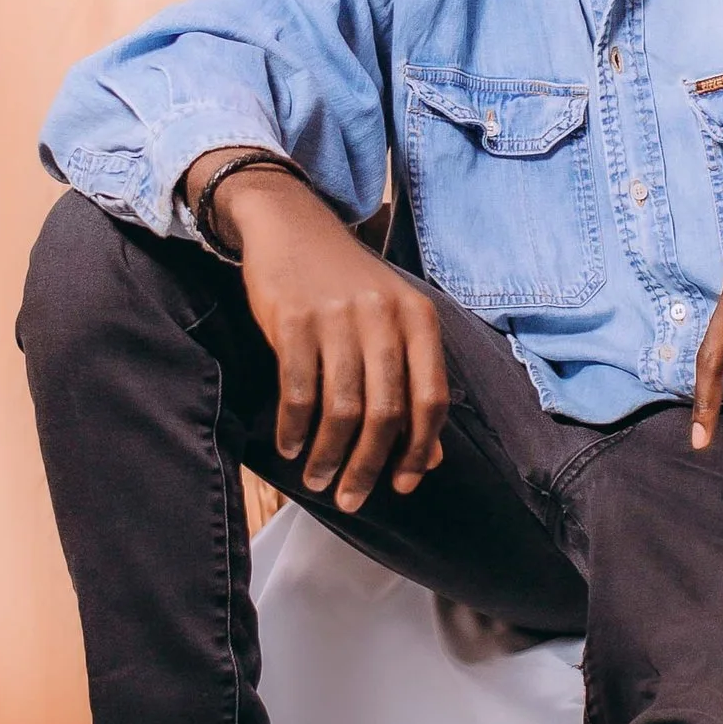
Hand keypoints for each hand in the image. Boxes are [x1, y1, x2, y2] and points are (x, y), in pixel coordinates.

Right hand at [194, 159, 448, 511]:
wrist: (291, 224)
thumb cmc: (347, 284)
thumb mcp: (391, 324)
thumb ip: (413, 384)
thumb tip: (429, 460)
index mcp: (419, 319)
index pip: (432, 399)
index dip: (419, 450)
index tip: (402, 485)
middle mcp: (384, 317)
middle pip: (386, 412)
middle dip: (369, 466)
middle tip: (351, 499)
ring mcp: (338, 317)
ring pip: (341, 408)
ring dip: (328, 455)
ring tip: (317, 480)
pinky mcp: (294, 319)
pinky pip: (297, 390)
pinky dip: (294, 427)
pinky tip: (290, 447)